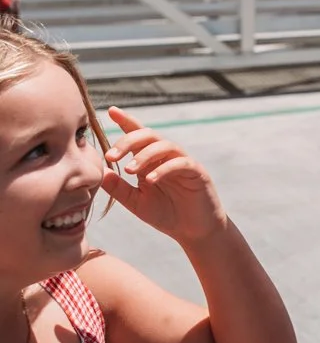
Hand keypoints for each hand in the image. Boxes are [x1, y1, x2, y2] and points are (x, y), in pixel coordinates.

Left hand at [103, 113, 228, 250]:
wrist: (193, 231)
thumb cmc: (166, 214)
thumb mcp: (137, 203)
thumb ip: (119, 189)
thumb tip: (100, 173)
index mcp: (150, 160)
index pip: (138, 135)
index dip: (126, 121)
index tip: (112, 111)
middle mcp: (166, 156)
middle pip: (148, 135)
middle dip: (128, 141)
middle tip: (111, 156)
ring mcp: (182, 162)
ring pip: (164, 145)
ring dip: (144, 155)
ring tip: (129, 170)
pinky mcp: (196, 172)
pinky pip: (180, 162)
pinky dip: (164, 169)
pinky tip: (150, 180)